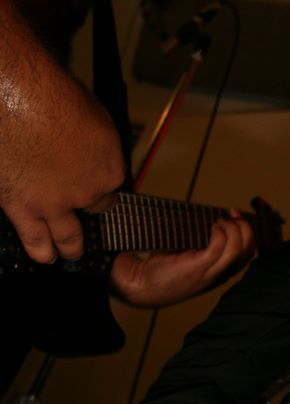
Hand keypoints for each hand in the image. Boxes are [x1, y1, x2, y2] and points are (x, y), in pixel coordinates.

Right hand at [0, 0, 124, 264]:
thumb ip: (97, 144)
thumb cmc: (52, 95)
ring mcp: (54, 203)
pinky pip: (33, 237)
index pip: (111, 187)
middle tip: (88, 227)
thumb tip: (92, 150)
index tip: (93, 186)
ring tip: (68, 255)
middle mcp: (87, 191)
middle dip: (90, 216)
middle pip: (93, 211)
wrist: (13, 95)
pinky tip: (43, 257)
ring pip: (67, 237)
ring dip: (69, 247)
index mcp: (109, 169)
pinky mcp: (21, 206)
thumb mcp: (95, 117)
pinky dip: (39, 249)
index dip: (100, 186)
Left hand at [110, 209, 254, 307]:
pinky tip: (211, 226)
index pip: (249, 252)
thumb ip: (202, 245)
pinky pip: (219, 247)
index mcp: (221, 272)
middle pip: (249, 250)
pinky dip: (219, 232)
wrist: (141, 286)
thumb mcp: (189, 257)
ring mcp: (211, 272)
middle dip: (244, 226)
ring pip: (238, 248)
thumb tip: (209, 222)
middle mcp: (221, 274)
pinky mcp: (198, 268)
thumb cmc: (162, 271)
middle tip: (230, 214)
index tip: (234, 215)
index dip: (247, 230)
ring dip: (233, 228)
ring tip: (218, 221)